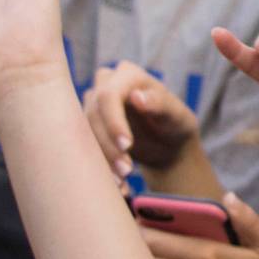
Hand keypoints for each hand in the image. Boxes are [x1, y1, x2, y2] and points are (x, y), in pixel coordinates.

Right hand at [84, 60, 199, 178]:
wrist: (167, 145)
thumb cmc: (175, 123)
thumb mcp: (176, 115)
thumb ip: (159, 104)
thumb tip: (137, 96)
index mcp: (127, 74)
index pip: (108, 95)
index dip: (113, 121)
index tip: (127, 145)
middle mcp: (105, 85)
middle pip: (93, 116)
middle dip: (108, 146)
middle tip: (127, 171)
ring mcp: (92, 106)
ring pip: (83, 133)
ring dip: (101, 159)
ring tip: (122, 180)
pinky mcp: (86, 127)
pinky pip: (83, 147)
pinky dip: (99, 166)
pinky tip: (115, 184)